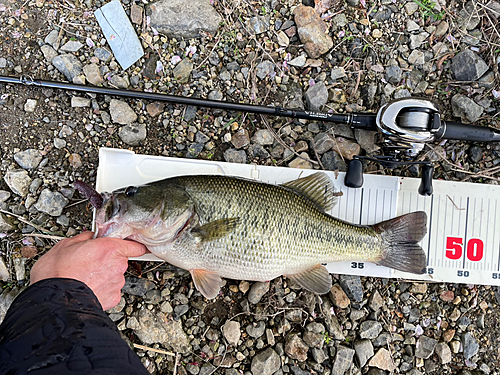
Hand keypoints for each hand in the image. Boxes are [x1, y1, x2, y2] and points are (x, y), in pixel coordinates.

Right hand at [30, 231, 146, 310]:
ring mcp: (116, 283)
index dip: (130, 246)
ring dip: (104, 276)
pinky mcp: (113, 298)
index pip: (134, 245)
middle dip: (108, 260)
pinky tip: (88, 288)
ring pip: (115, 275)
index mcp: (110, 248)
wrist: (54, 300)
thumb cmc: (58, 273)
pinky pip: (111, 290)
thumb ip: (84, 238)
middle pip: (121, 260)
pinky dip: (102, 290)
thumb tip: (88, 236)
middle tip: (90, 262)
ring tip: (85, 277)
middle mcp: (118, 265)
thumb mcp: (65, 245)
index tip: (127, 247)